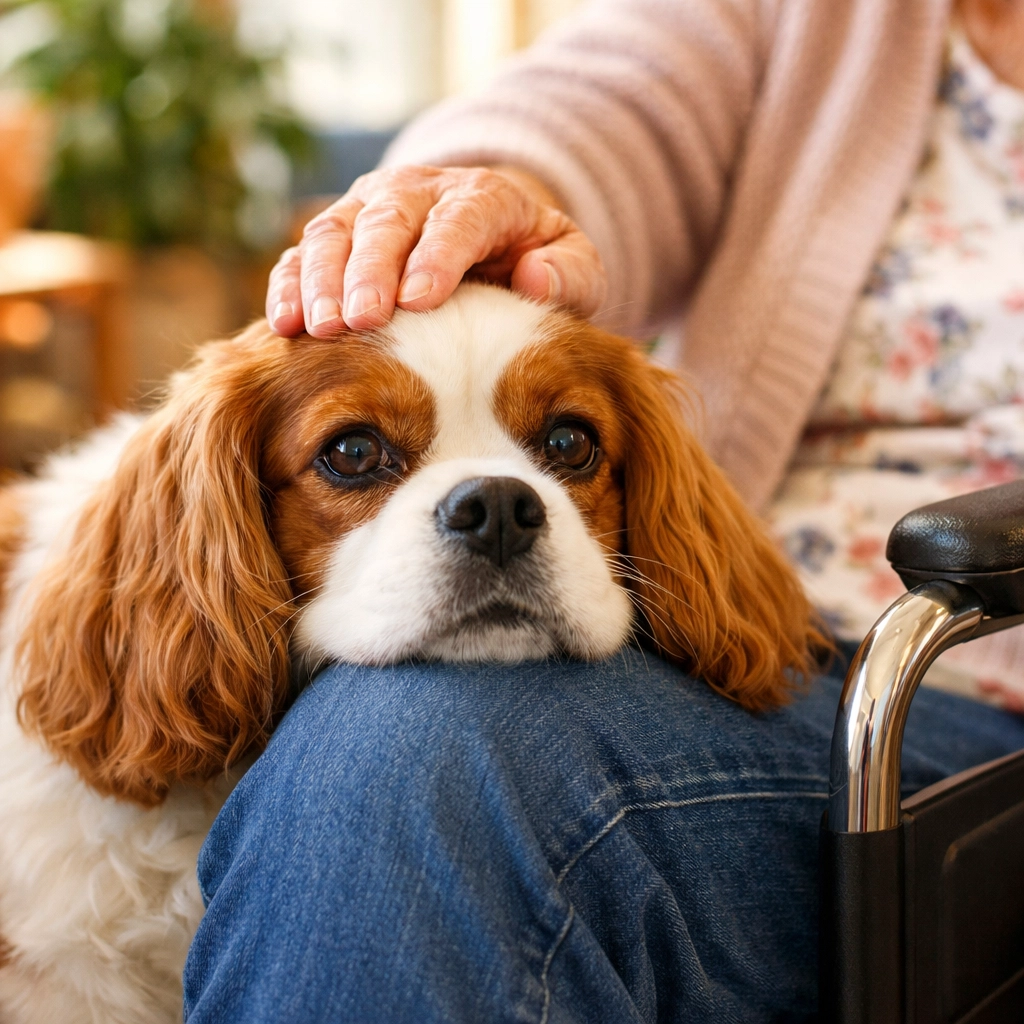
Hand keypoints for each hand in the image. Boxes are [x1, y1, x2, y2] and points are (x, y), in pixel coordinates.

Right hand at [266, 165, 606, 336]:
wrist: (492, 239)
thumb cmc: (535, 261)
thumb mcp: (574, 267)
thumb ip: (569, 274)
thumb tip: (535, 278)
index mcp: (483, 197)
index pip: (458, 218)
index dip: (436, 256)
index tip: (419, 299)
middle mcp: (419, 193)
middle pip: (386, 221)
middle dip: (369, 271)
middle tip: (361, 320)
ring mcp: (370, 209)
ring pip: (335, 231)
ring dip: (322, 280)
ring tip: (319, 328)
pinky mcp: (338, 234)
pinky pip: (302, 254)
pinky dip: (289, 286)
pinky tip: (284, 324)